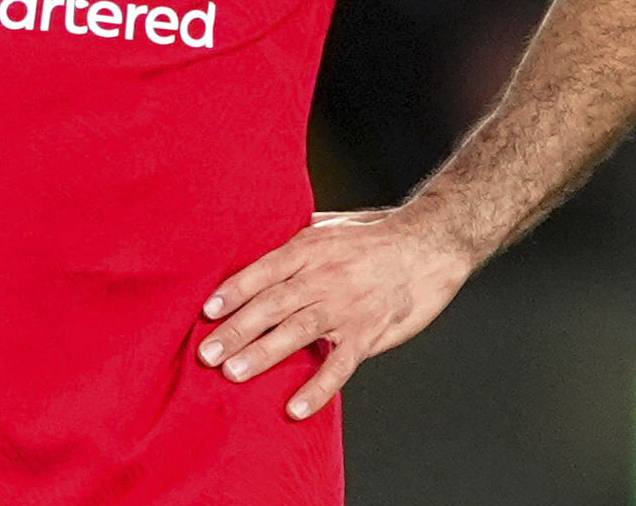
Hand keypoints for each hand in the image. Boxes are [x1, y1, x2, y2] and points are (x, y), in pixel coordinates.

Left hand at [198, 207, 468, 419]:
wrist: (429, 245)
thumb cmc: (373, 235)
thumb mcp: (329, 226)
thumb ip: (294, 240)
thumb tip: (255, 243)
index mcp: (310, 248)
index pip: (263, 270)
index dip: (234, 291)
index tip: (207, 311)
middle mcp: (324, 276)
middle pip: (273, 304)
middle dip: (237, 329)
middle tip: (206, 353)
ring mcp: (347, 306)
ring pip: (298, 332)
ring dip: (264, 354)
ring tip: (233, 374)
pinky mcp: (369, 332)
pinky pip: (340, 365)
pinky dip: (318, 388)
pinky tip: (295, 409)